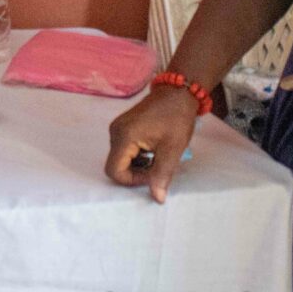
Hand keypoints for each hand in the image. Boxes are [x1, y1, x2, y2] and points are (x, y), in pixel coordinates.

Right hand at [105, 87, 198, 203]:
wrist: (178, 92)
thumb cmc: (176, 118)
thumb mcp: (172, 149)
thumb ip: (162, 174)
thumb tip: (157, 198)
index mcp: (124, 136)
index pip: (114, 171)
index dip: (132, 180)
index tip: (153, 174)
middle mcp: (115, 132)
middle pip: (116, 165)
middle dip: (135, 172)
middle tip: (157, 167)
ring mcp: (117, 127)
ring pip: (120, 158)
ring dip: (137, 164)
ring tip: (157, 157)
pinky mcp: (122, 126)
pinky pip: (123, 149)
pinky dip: (136, 156)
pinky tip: (152, 150)